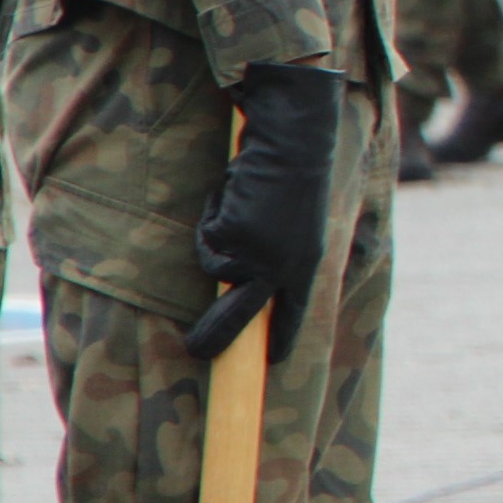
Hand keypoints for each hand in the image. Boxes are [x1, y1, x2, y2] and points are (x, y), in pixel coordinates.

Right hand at [186, 62, 344, 359]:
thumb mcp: (296, 226)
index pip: (294, 312)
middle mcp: (285, 267)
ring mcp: (257, 254)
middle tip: (195, 352)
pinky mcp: (233, 238)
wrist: (292, 143)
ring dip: (212, 249)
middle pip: (245, 317)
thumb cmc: (293, 179)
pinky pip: (208, 242)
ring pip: (218, 272)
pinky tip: (232, 195)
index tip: (275, 360)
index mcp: (307, 264)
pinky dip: (211, 222)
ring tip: (235, 207)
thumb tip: (242, 283)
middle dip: (217, 338)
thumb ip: (279, 255)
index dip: (281, 336)